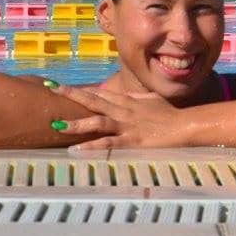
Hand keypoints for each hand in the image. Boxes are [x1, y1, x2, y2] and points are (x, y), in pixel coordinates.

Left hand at [50, 84, 184, 151]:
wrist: (184, 125)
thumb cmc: (169, 113)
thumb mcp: (150, 100)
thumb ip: (135, 98)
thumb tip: (125, 95)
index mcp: (126, 101)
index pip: (98, 94)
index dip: (78, 91)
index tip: (58, 87)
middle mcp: (123, 111)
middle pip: (93, 101)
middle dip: (71, 95)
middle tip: (51, 89)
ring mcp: (126, 126)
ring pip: (98, 122)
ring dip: (77, 123)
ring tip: (56, 124)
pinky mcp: (132, 141)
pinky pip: (109, 143)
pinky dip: (92, 146)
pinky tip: (77, 149)